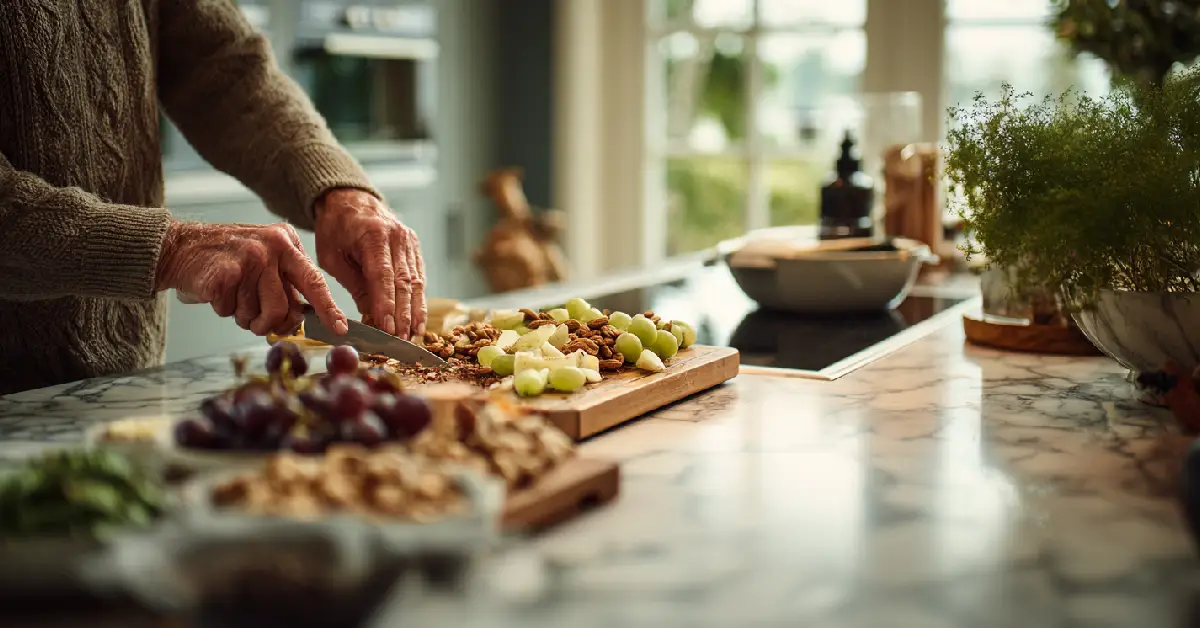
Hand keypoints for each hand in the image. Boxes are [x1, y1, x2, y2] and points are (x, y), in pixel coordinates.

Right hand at [156, 221, 347, 336]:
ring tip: (234, 299)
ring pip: (259, 315)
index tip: (340, 329)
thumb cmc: (228, 260)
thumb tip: (302, 321)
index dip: (329, 309)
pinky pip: (231, 311)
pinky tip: (217, 291)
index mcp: (287, 242)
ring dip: (244, 317)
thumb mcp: (266, 261)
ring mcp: (249, 258)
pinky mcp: (225, 273)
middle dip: (273, 324)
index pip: (315, 281)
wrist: (181, 246)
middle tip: (259, 321)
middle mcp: (272, 246)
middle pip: (286, 308)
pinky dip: (223, 309)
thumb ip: (286, 286)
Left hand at [313, 188, 426, 338]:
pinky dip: (419, 300)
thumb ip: (354, 285)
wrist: (350, 199)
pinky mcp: (415, 247)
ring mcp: (410, 241)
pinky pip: (420, 277)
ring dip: (415, 311)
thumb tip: (371, 317)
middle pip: (404, 282)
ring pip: (416, 282)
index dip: (386, 305)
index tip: (387, 329)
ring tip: (412, 335)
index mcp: (373, 236)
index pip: (383, 276)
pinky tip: (417, 320)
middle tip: (400, 341)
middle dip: (403, 315)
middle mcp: (397, 237)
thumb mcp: (333, 258)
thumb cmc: (335, 229)